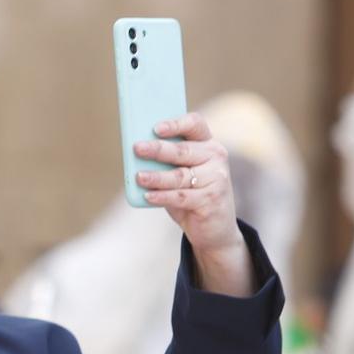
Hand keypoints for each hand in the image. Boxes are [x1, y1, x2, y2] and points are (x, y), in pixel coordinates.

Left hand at [134, 111, 254, 295]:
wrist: (216, 230)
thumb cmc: (192, 196)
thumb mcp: (182, 175)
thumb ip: (167, 163)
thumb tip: (136, 155)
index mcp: (208, 145)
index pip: (195, 124)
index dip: (176, 124)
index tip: (156, 128)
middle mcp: (216, 158)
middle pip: (184, 151)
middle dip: (158, 150)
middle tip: (137, 148)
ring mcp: (216, 179)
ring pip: (180, 176)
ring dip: (156, 176)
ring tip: (138, 177)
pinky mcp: (211, 200)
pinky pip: (181, 197)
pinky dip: (162, 196)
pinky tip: (147, 196)